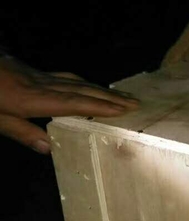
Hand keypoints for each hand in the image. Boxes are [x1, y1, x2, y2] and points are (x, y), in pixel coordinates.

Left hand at [0, 56, 139, 153]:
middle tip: (135, 102)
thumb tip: (50, 149)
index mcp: (31, 98)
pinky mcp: (31, 71)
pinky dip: (82, 83)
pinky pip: (64, 77)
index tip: (123, 110)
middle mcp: (40, 84)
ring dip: (100, 89)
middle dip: (109, 97)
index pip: (73, 103)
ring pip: (75, 81)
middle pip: (81, 89)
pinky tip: (86, 85)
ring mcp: (36, 75)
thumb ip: (22, 132)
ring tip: (120, 96)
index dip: (99, 106)